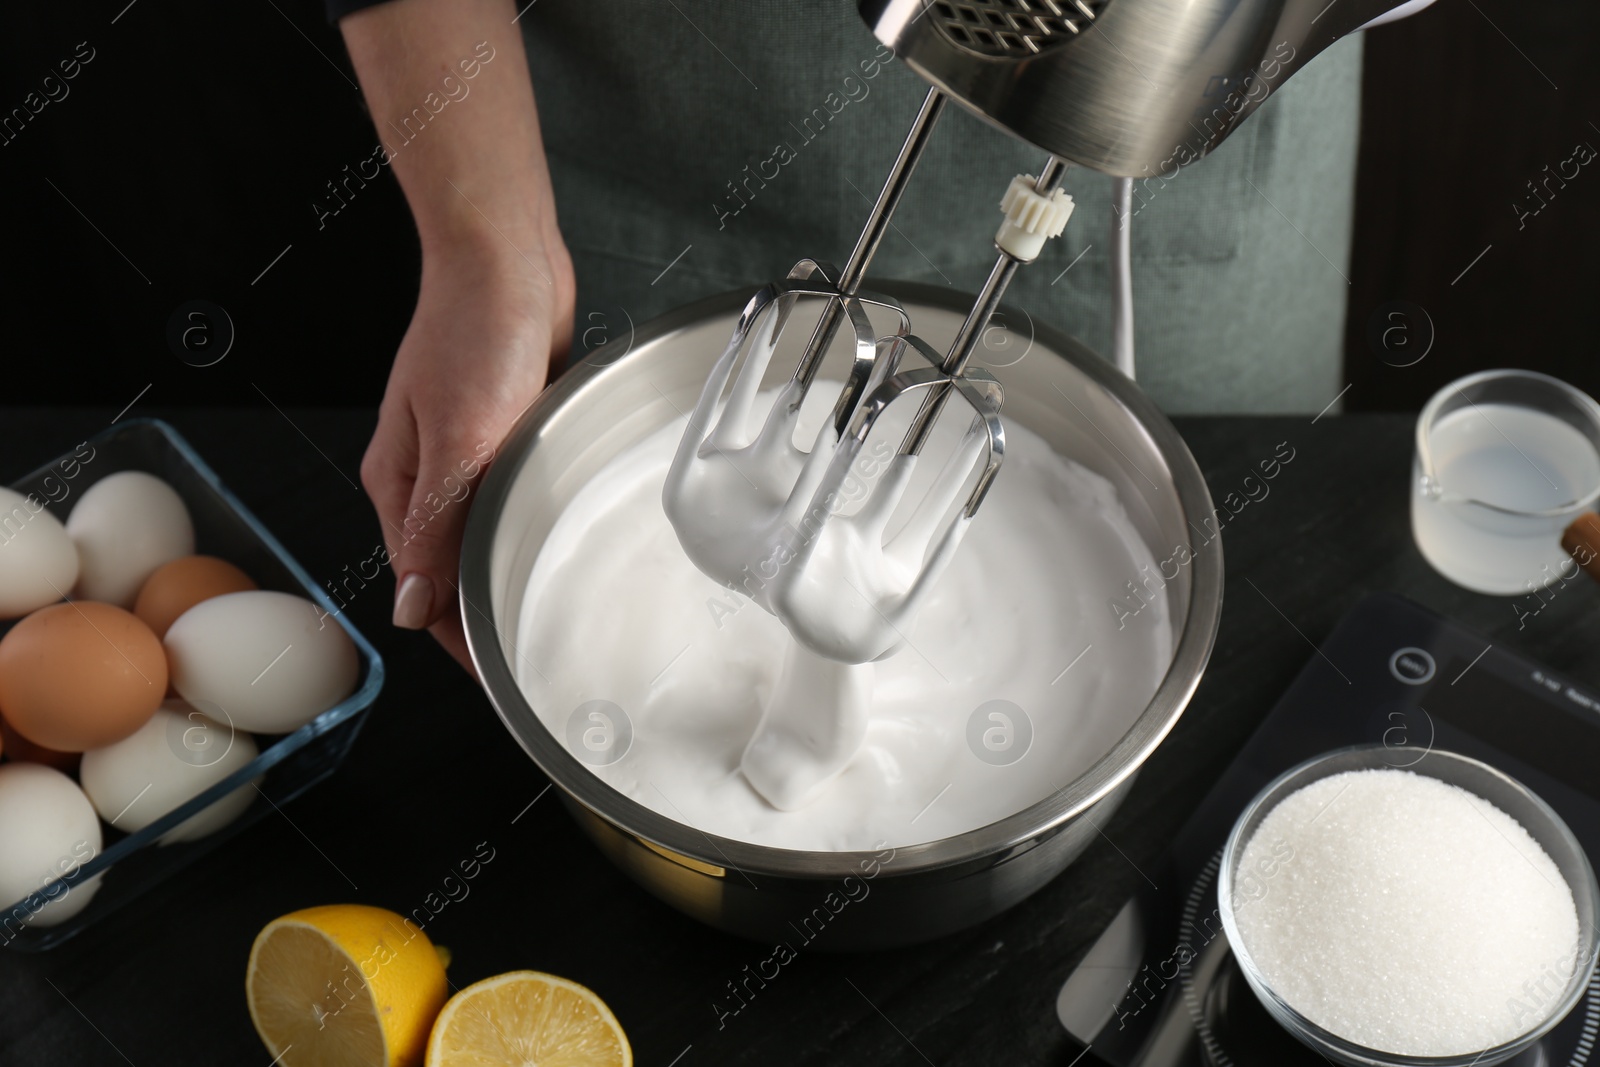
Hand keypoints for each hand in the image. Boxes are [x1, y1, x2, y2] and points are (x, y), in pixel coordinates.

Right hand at [361, 235, 574, 673]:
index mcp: (399, 486)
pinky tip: (557, 538)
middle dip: (486, 615)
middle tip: (538, 653)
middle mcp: (426, 478)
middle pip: (451, 570)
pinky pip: (511, 498)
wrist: (504, 258)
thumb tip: (412, 607)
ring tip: (551, 611)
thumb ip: (434, 526)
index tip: (500, 676)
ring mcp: (463, 455)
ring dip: (509, 569)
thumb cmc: (473, 332)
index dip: (460, 640)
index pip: (423, 590)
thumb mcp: (454, 439)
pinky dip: (528, 523)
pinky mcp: (501, 433)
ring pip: (483, 536)